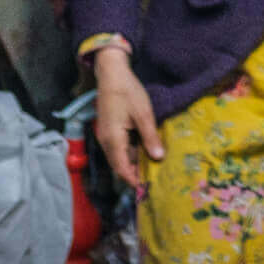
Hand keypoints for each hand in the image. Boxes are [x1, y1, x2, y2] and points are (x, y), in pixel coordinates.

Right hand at [91, 47, 163, 189]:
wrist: (111, 74)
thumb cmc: (128, 92)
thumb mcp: (143, 114)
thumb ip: (150, 137)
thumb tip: (158, 158)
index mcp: (113, 140)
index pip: (121, 169)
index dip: (133, 181)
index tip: (146, 189)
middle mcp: (106, 141)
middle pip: (119, 165)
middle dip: (134, 174)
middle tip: (153, 180)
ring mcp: (105, 135)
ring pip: (119, 157)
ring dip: (132, 163)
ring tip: (151, 167)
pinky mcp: (108, 130)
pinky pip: (118, 148)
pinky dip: (129, 153)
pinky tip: (143, 151)